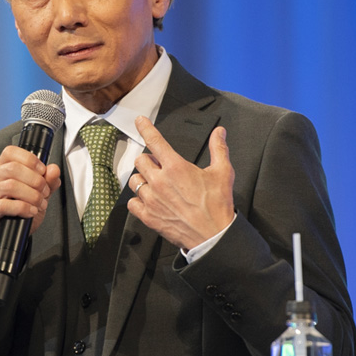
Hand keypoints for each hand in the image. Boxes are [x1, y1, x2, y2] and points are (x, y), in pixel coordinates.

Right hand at [0, 146, 61, 254]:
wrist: (5, 236)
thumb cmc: (18, 212)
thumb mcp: (37, 194)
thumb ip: (47, 181)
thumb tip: (54, 169)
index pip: (11, 152)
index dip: (30, 159)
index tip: (43, 171)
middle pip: (14, 168)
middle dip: (36, 180)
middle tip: (45, 192)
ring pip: (11, 185)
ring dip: (32, 195)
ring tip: (40, 204)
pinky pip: (5, 205)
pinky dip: (23, 208)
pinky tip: (31, 212)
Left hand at [127, 116, 235, 250]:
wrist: (213, 235)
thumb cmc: (217, 205)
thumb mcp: (222, 173)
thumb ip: (219, 149)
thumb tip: (220, 133)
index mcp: (176, 167)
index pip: (155, 141)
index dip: (145, 128)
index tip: (139, 121)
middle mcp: (160, 181)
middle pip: (140, 160)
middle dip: (149, 160)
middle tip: (160, 166)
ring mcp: (152, 199)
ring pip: (134, 180)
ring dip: (142, 179)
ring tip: (155, 184)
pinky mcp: (149, 216)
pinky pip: (132, 203)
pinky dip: (138, 200)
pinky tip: (149, 201)